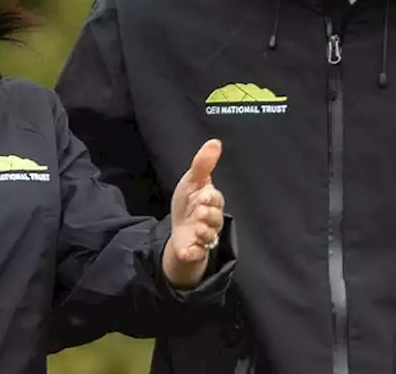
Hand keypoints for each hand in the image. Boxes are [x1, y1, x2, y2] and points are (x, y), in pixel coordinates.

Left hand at [162, 139, 224, 288]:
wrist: (179, 230)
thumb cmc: (188, 203)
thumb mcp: (192, 181)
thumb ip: (203, 164)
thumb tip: (215, 142)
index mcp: (211, 203)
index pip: (216, 200)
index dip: (210, 198)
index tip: (202, 196)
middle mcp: (211, 221)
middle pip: (215, 219)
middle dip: (208, 216)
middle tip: (199, 212)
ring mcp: (204, 237)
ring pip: (210, 237)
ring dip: (203, 234)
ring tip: (195, 229)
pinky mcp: (195, 251)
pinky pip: (197, 254)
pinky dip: (193, 254)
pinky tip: (186, 252)